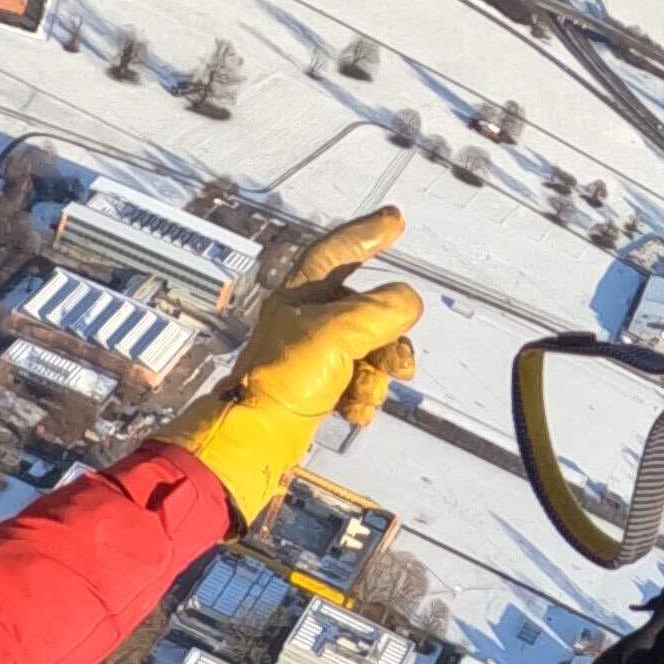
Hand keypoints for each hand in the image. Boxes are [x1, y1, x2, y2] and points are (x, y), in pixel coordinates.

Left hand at [172, 209, 423, 524]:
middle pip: (364, 311)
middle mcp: (303, 320)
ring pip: (365, 350)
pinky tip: (357, 411)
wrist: (254, 443)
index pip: (335, 251)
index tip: (397, 220)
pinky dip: (362, 397)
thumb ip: (380, 311)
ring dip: (377, 375)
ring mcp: (308, 357)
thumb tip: (409, 302)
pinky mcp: (313, 391)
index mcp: (299, 295)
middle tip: (403, 364)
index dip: (365, 234)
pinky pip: (354, 382)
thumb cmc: (285, 380)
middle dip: (389, 338)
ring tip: (369, 395)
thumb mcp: (338, 334)